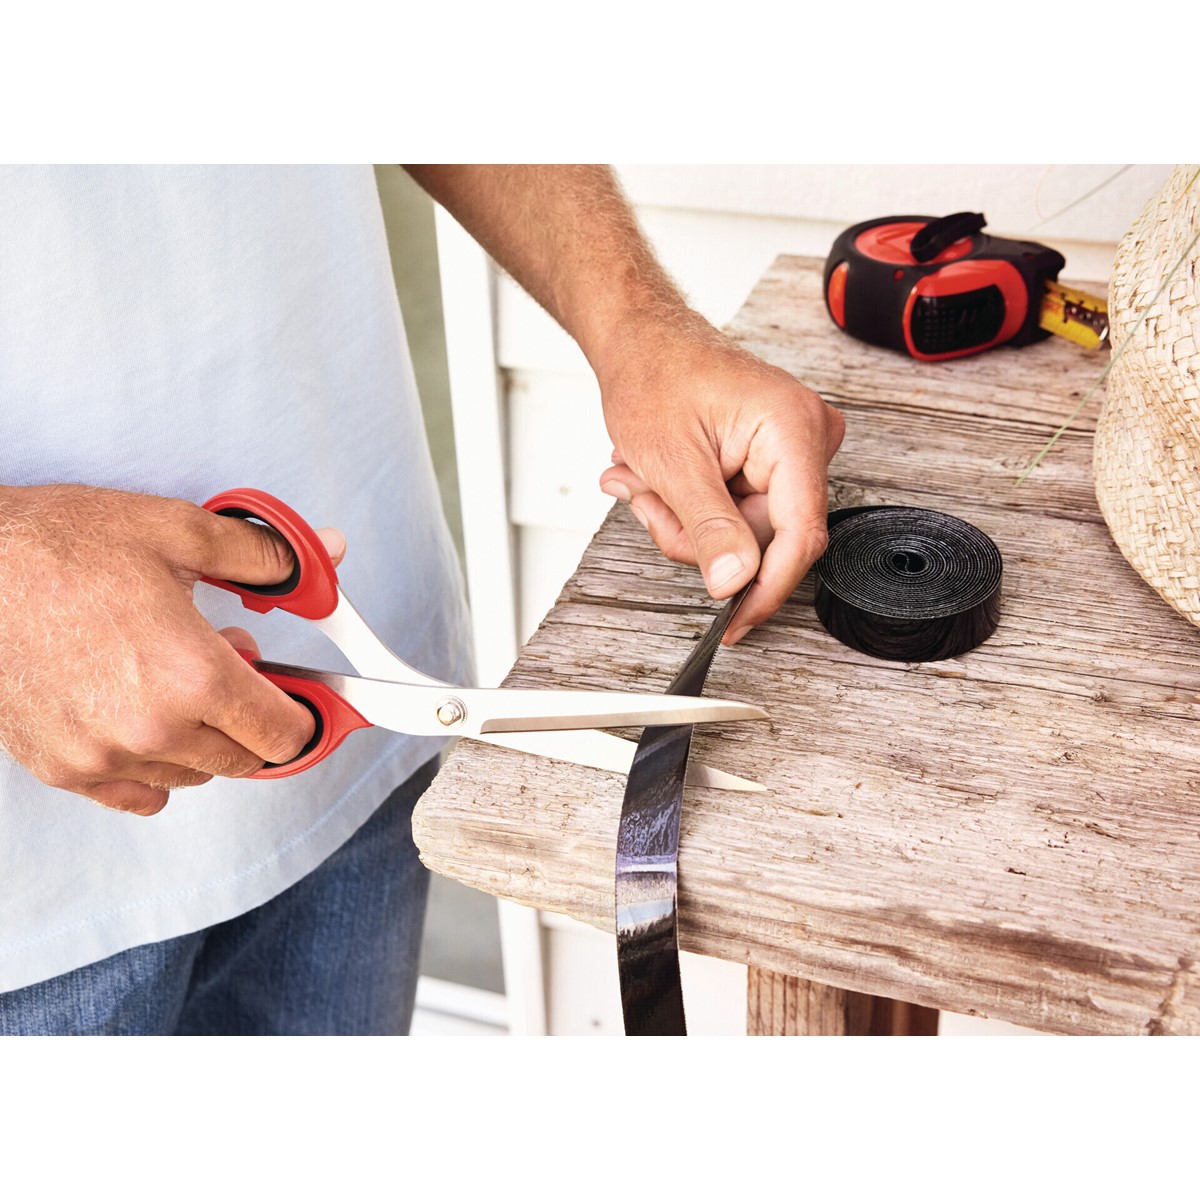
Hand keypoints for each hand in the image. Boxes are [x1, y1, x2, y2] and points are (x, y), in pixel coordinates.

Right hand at [0, 484, 344, 815]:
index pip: (284, 734)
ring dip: (205, 739)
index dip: (304, 715)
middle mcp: (152, 729)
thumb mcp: (178, 531)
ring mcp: (103, 756)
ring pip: (193, 777)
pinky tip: (148, 721)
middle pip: (245, 760)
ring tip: (183, 679)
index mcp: (193, 675)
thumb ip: (263, 557)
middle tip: (237, 667)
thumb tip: (319, 556)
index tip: (304, 700)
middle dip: (255, 719)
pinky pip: (136, 796)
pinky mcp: (62, 767)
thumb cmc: (59, 548)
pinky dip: (155, 769)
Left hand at [598, 317, 843, 644]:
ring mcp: (791, 449)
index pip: (799, 534)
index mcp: (792, 428)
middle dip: (695, 535)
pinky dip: (692, 507)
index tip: (734, 620)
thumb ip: (708, 527)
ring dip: (684, 520)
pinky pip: (738, 513)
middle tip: (646, 502)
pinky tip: (661, 478)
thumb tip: (735, 583)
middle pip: (764, 538)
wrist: (640, 341)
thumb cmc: (652, 375)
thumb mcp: (671, 461)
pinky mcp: (772, 460)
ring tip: (644, 479)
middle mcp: (806, 437)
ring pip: (744, 532)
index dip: (765, 587)